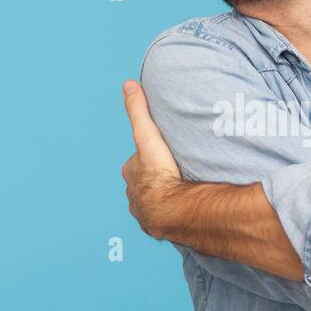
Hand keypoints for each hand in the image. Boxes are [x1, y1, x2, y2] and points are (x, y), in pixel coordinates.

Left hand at [121, 80, 183, 237]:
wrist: (172, 210)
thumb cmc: (159, 174)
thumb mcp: (147, 136)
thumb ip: (138, 111)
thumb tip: (128, 84)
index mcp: (131, 173)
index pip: (139, 160)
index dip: (150, 155)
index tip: (163, 153)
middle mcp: (134, 194)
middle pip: (145, 180)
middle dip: (156, 176)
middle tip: (175, 171)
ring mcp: (144, 212)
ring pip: (153, 199)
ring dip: (165, 195)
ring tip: (182, 189)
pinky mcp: (157, 226)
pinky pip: (163, 217)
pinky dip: (171, 212)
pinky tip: (182, 209)